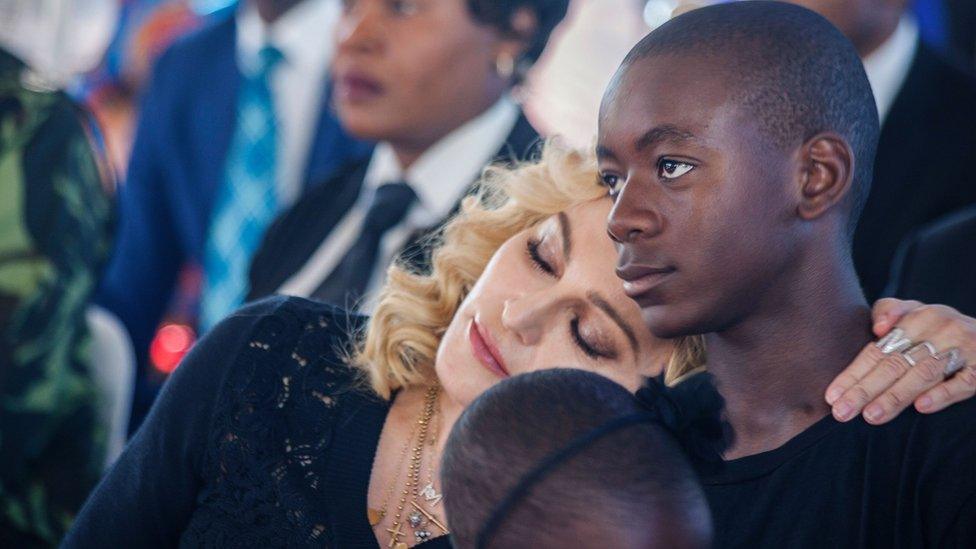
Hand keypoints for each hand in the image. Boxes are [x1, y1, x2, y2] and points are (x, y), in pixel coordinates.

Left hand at [825, 298, 975, 423]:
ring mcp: (964, 347)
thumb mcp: (915, 311)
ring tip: (871, 416)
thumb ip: (889, 311)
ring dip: (896, 396)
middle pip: (895, 364)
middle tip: (842, 412)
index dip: (853, 374)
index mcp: (917, 317)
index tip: (832, 396)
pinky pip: (964, 382)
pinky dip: (943, 394)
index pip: (878, 350)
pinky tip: (921, 407)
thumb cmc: (939, 327)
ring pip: (924, 374)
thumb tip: (878, 328)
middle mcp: (940, 329)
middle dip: (865, 390)